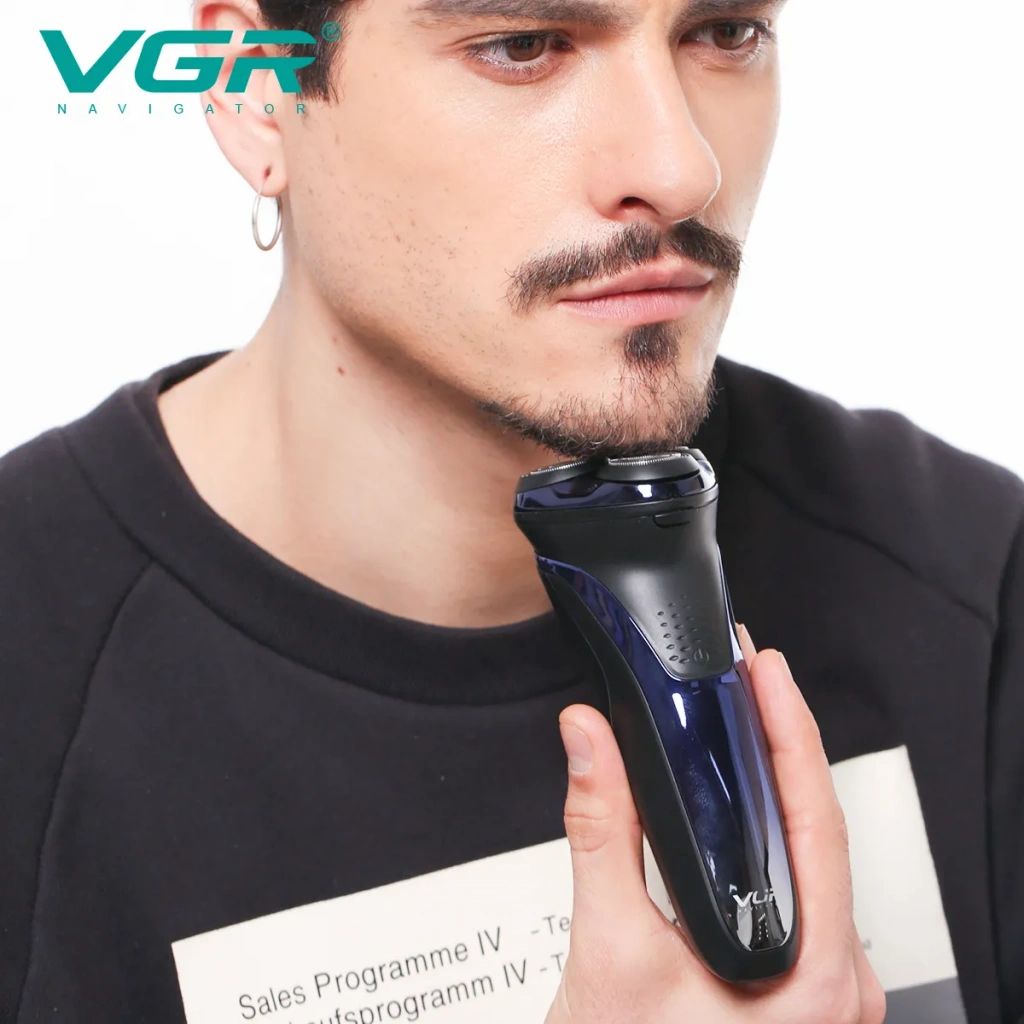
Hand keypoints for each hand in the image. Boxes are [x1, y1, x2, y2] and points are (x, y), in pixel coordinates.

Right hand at [546, 625, 885, 1023]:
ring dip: (775, 785)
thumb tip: (591, 741)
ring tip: (744, 720)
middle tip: (750, 676)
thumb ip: (600, 832)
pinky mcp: (799, 988)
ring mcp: (823, 993)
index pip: (818, 824)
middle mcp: (836, 989)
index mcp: (812, 983)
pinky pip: (798, 889)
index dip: (791, 733)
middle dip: (783, 744)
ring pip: (811, 861)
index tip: (765, 672)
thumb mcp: (606, 950)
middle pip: (822, 833)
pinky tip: (741, 797)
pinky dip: (768, 829)